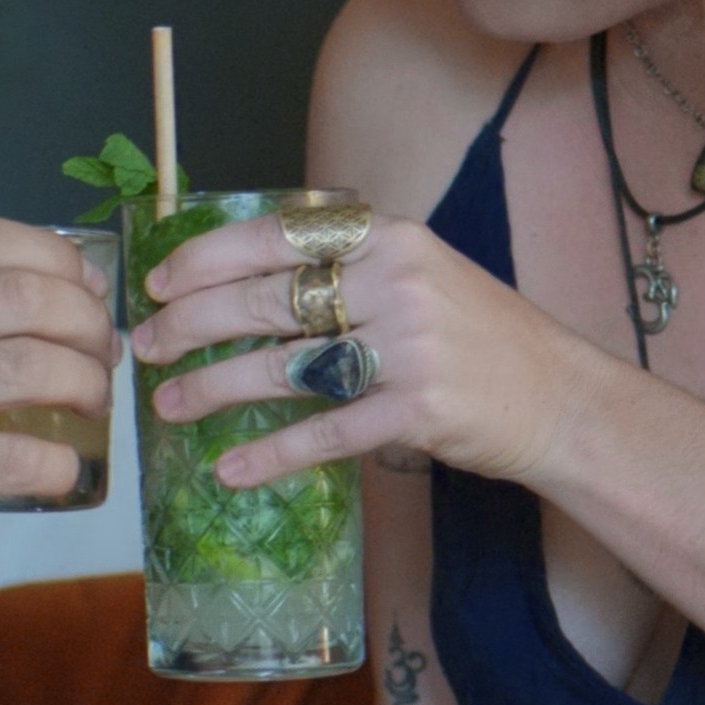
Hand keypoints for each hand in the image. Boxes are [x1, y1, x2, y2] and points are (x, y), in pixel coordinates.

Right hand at [0, 218, 116, 602]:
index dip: (53, 258)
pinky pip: (13, 457)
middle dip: (86, 321)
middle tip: (103, 348)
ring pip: (31, 368)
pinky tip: (69, 471)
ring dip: (86, 385)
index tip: (82, 285)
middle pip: (23, 298)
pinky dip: (61, 463)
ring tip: (94, 403)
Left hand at [129, 210, 587, 488]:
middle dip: (190, 324)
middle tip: (144, 346)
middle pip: (265, 299)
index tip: (157, 283)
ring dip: (212, 387)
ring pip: (282, 365)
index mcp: (387, 236)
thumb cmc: (477, 337)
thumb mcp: (417, 273)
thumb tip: (239, 279)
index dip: (205, 258)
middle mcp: (395, 281)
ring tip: (167, 404)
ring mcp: (408, 346)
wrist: (561, 399)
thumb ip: (344, 267)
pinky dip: (270, 453)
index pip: (274, 236)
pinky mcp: (418, 409)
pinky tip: (230, 468)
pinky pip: (324, 432)